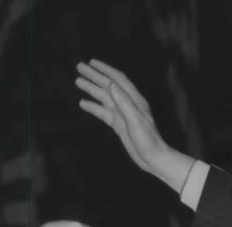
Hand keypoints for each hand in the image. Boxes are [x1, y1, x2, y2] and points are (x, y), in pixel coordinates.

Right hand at [75, 59, 193, 190]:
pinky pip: (103, 113)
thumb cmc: (148, 141)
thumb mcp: (136, 120)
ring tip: (78, 81)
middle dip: (94, 76)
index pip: (118, 79)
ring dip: (91, 89)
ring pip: (104, 98)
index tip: (91, 63)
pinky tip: (83, 103)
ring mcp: (123, 115)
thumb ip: (124, 102)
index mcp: (134, 100)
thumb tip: (111, 85)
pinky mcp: (119, 125)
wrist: (153, 159)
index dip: (105, 69)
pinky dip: (93, 107)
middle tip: (79, 67)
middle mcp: (128, 105)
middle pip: (108, 86)